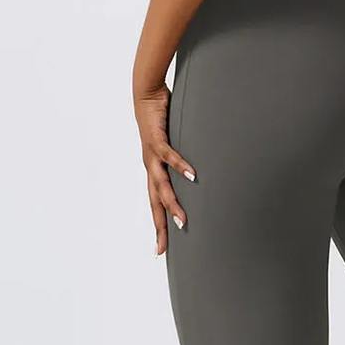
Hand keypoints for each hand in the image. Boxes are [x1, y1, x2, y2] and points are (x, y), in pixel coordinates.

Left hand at [134, 84, 195, 255]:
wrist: (145, 95)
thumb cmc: (161, 118)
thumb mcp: (174, 142)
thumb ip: (182, 155)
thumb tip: (199, 167)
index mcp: (153, 170)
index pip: (155, 204)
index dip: (158, 226)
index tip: (162, 250)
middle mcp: (150, 167)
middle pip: (155, 203)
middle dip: (160, 226)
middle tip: (165, 248)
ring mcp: (152, 155)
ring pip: (162, 186)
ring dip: (172, 204)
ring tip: (183, 220)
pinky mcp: (158, 140)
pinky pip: (170, 156)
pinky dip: (181, 166)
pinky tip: (193, 176)